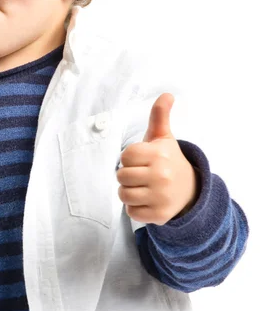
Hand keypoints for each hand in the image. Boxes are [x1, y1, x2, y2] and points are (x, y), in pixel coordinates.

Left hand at [117, 93, 199, 224]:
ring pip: (123, 195)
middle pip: (121, 176)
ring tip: (143, 188)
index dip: (129, 158)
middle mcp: (161, 176)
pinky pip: (131, 213)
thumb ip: (160, 115)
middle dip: (127, 176)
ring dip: (129, 192)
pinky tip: (148, 201)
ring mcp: (161, 197)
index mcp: (159, 155)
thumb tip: (167, 94)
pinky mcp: (160, 215)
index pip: (124, 157)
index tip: (142, 160)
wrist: (190, 189)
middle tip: (142, 175)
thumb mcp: (163, 137)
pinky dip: (135, 209)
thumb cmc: (168, 160)